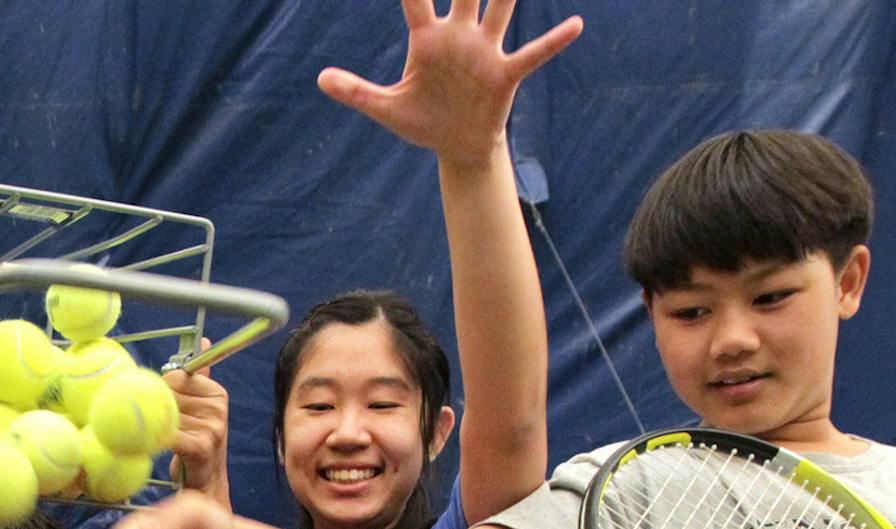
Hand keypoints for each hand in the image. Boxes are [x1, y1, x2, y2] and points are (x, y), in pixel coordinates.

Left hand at [167, 354, 231, 503]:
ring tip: (166, 441)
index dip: (165, 392)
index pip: (178, 377)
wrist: (206, 482)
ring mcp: (211, 427)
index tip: (170, 409)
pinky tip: (156, 447)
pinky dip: (155, 440)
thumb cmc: (199, 442)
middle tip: (167, 429)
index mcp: (218, 394)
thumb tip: (204, 340)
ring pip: (165, 415)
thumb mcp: (202, 408)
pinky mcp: (200, 446)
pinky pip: (166, 434)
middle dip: (160, 410)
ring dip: (157, 427)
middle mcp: (218, 408)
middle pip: (169, 395)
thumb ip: (199, 378)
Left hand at [318, 0, 583, 162]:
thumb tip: (320, 78)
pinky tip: (575, 25)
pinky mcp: (505, 74)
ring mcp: (484, 51)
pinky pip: (532, 54)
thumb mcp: (385, 109)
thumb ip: (356, 91)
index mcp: (427, 38)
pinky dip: (553, 41)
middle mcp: (459, 36)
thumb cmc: (423, 122)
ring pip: (500, 8)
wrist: (456, 148)